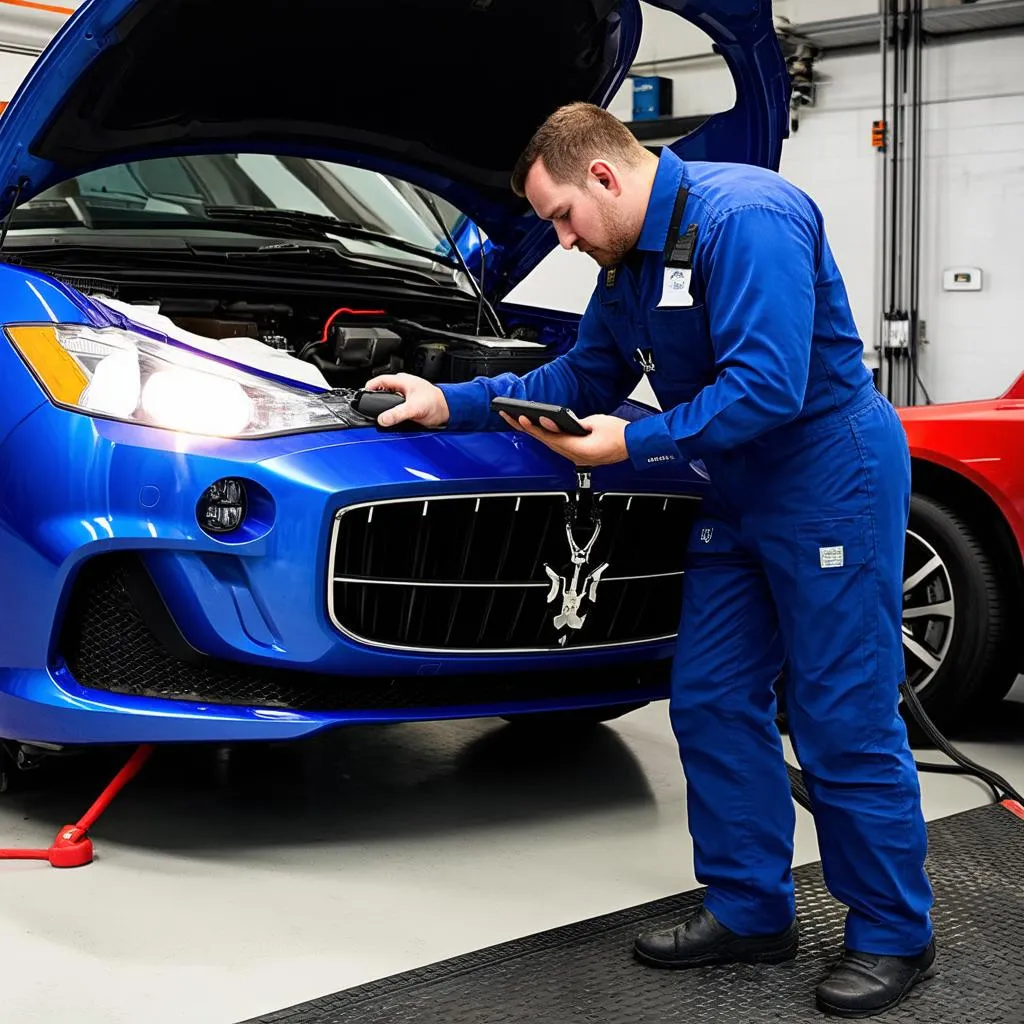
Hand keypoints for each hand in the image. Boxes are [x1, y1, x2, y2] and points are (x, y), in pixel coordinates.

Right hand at [362, 372, 449, 427]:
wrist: (447, 410)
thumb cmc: (436, 403)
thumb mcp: (414, 408)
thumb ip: (397, 414)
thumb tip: (382, 419)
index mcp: (402, 381)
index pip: (379, 380)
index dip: (369, 387)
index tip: (362, 396)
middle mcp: (402, 387)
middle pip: (381, 390)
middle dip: (375, 399)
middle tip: (367, 407)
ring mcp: (404, 396)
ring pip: (387, 400)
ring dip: (383, 407)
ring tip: (377, 415)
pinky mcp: (407, 406)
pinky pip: (394, 408)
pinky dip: (390, 413)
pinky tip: (388, 419)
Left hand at [498, 412, 629, 466]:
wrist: (633, 444)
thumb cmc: (619, 434)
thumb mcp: (596, 422)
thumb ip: (576, 423)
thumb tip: (561, 422)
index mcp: (579, 449)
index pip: (551, 438)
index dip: (535, 428)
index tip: (522, 419)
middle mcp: (576, 456)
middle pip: (546, 443)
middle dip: (527, 429)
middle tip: (510, 418)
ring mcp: (577, 458)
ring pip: (551, 445)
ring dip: (535, 434)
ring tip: (518, 422)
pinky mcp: (580, 455)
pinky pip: (559, 447)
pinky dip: (548, 438)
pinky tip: (539, 430)